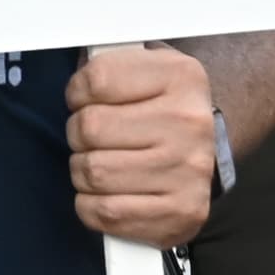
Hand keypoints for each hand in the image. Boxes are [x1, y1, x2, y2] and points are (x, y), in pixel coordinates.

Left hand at [67, 43, 217, 243]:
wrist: (205, 154)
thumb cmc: (161, 109)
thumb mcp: (146, 69)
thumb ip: (108, 62)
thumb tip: (69, 61)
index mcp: (181, 76)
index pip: (97, 79)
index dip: (77, 93)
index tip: (84, 100)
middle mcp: (190, 122)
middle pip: (89, 128)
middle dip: (78, 134)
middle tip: (92, 137)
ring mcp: (189, 171)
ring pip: (93, 172)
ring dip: (83, 170)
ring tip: (101, 163)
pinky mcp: (183, 212)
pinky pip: (106, 212)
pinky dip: (91, 205)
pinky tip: (106, 193)